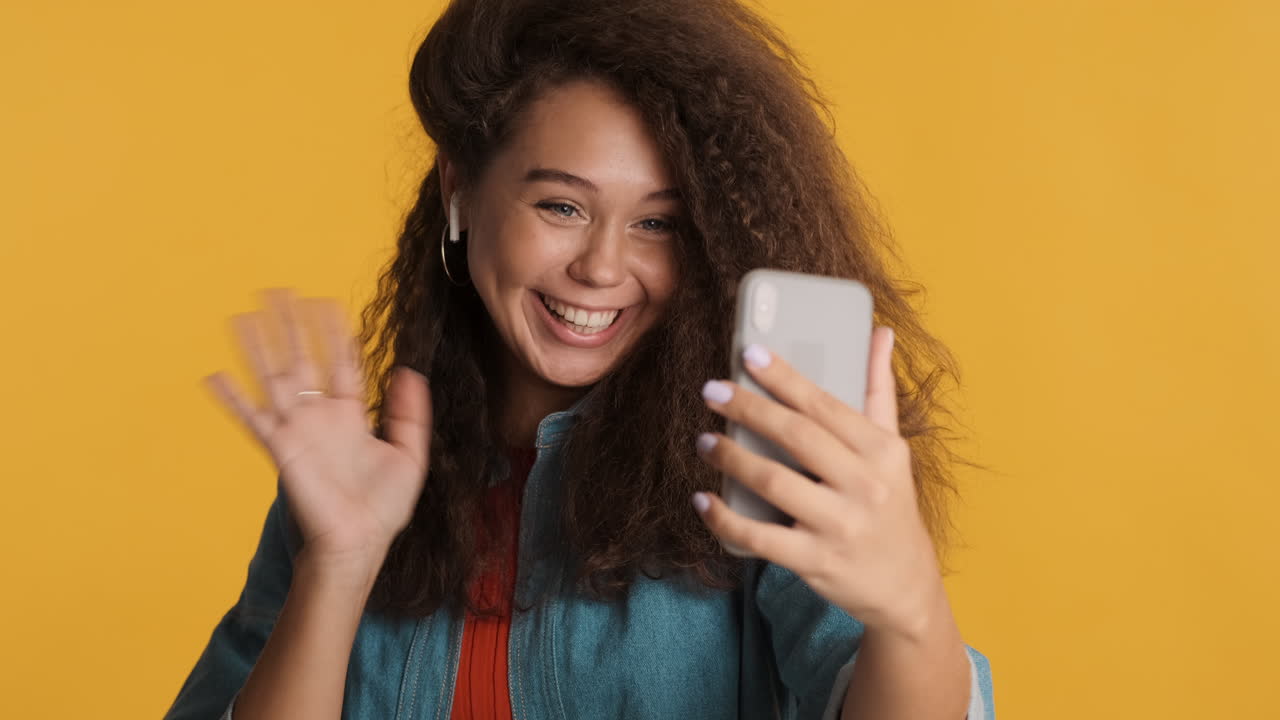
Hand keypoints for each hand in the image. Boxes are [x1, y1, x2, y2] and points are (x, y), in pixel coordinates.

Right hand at [202, 288, 431, 571]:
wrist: (360, 542)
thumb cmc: (384, 507)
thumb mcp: (410, 454)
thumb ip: (411, 413)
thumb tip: (407, 370)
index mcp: (351, 415)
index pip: (340, 362)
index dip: (333, 333)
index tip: (324, 301)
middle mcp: (320, 417)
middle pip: (302, 359)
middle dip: (290, 326)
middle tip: (277, 291)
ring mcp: (298, 431)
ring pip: (274, 378)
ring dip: (258, 347)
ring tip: (244, 316)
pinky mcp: (281, 449)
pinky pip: (253, 418)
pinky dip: (232, 398)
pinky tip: (214, 375)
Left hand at [692, 327, 946, 639]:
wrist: (904, 584)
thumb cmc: (890, 503)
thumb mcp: (894, 448)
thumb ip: (879, 390)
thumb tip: (881, 332)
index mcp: (882, 450)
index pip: (826, 405)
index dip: (785, 378)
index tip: (749, 353)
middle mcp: (865, 485)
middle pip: (797, 437)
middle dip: (749, 409)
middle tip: (711, 390)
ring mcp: (840, 525)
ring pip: (774, 482)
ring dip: (732, 458)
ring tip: (704, 440)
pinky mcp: (817, 561)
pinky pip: (760, 538)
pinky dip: (725, 519)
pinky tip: (702, 500)